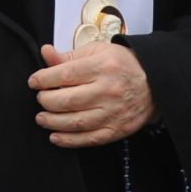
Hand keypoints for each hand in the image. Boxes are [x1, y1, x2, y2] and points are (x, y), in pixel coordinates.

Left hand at [29, 40, 154, 147]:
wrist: (156, 83)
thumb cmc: (123, 64)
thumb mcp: (98, 51)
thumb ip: (70, 55)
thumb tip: (46, 53)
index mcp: (103, 66)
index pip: (65, 74)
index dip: (43, 79)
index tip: (34, 81)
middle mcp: (108, 90)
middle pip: (67, 100)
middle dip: (46, 100)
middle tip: (40, 98)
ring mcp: (113, 112)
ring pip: (75, 122)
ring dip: (52, 122)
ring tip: (42, 117)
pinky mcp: (116, 130)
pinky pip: (88, 139)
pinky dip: (68, 140)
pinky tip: (55, 136)